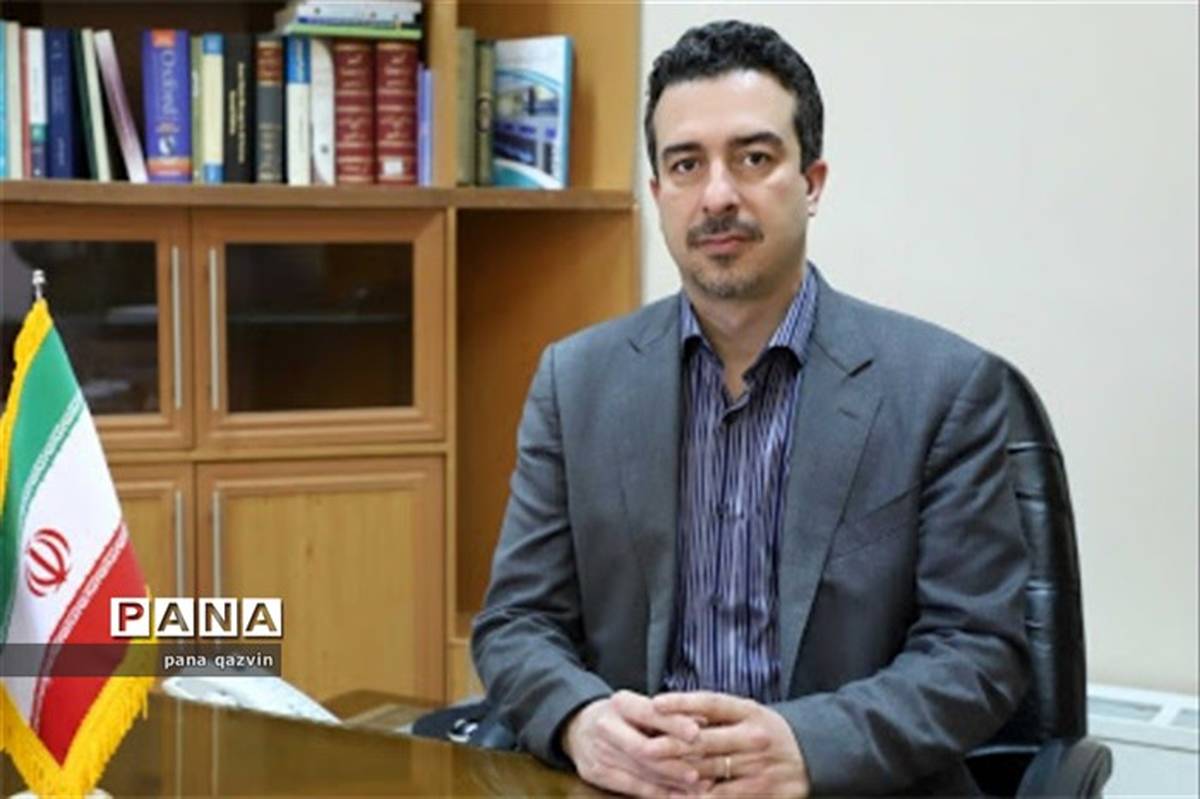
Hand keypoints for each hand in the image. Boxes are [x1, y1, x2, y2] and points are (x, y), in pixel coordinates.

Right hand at [562, 689, 710, 796]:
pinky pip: (631, 788)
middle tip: (700, 773)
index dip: (673, 723)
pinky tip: (677, 797)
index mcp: (620, 703)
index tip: (697, 733)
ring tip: (697, 788)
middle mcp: (606, 726)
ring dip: (670, 783)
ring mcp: (599, 752)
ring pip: (640, 772)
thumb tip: (705, 722)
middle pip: (643, 749)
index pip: (649, 712)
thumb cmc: (620, 716)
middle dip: (673, 763)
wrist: (577, 726)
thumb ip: (669, 714)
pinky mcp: (596, 774)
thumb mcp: (640, 706)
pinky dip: (657, 794)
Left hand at [653, 691, 809, 797]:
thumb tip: (670, 710)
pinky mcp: (762, 792)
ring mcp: (759, 766)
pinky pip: (724, 796)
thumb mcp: (748, 714)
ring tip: (653, 773)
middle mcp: (754, 737)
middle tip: (646, 748)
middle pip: (707, 741)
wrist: (813, 756)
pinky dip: (700, 796)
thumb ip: (714, 715)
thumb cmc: (767, 731)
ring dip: (681, 774)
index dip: (683, 703)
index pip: (711, 703)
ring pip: (712, 771)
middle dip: (674, 745)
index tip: (656, 703)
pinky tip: (679, 795)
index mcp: (749, 711)